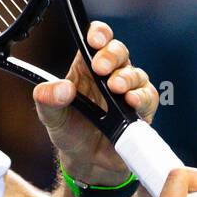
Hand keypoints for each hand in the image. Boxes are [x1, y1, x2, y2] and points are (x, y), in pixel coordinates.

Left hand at [32, 20, 157, 180]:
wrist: (87, 162)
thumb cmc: (70, 132)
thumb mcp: (50, 116)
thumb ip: (48, 100)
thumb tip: (61, 88)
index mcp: (85, 68)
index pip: (96, 40)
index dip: (98, 34)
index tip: (94, 41)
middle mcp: (109, 75)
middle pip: (118, 51)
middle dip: (111, 55)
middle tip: (100, 67)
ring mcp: (127, 91)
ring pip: (135, 72)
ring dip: (126, 77)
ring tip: (115, 87)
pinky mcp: (142, 109)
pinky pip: (148, 96)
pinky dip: (142, 97)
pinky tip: (131, 101)